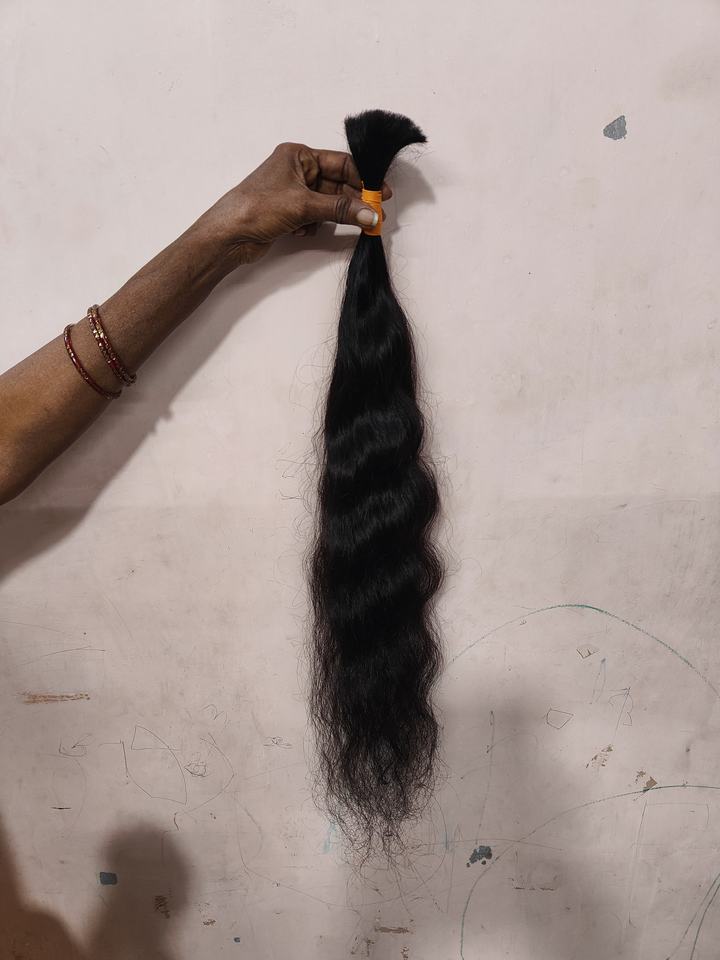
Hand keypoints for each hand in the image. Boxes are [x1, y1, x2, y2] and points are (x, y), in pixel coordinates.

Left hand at [197, 141, 392, 264]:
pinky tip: (300, 231)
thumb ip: (340, 209)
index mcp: (298, 155)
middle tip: (373, 216)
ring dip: (331, 216)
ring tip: (333, 225)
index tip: (380, 196)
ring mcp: (293, 193)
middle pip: (337, 185)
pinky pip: (315, 218)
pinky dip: (313, 226)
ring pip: (327, 204)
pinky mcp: (289, 213)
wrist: (228, 236)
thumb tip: (370, 214)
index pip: (341, 164)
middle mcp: (296, 170)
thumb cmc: (257, 207)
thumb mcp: (304, 205)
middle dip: (352, 202)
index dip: (363, 179)